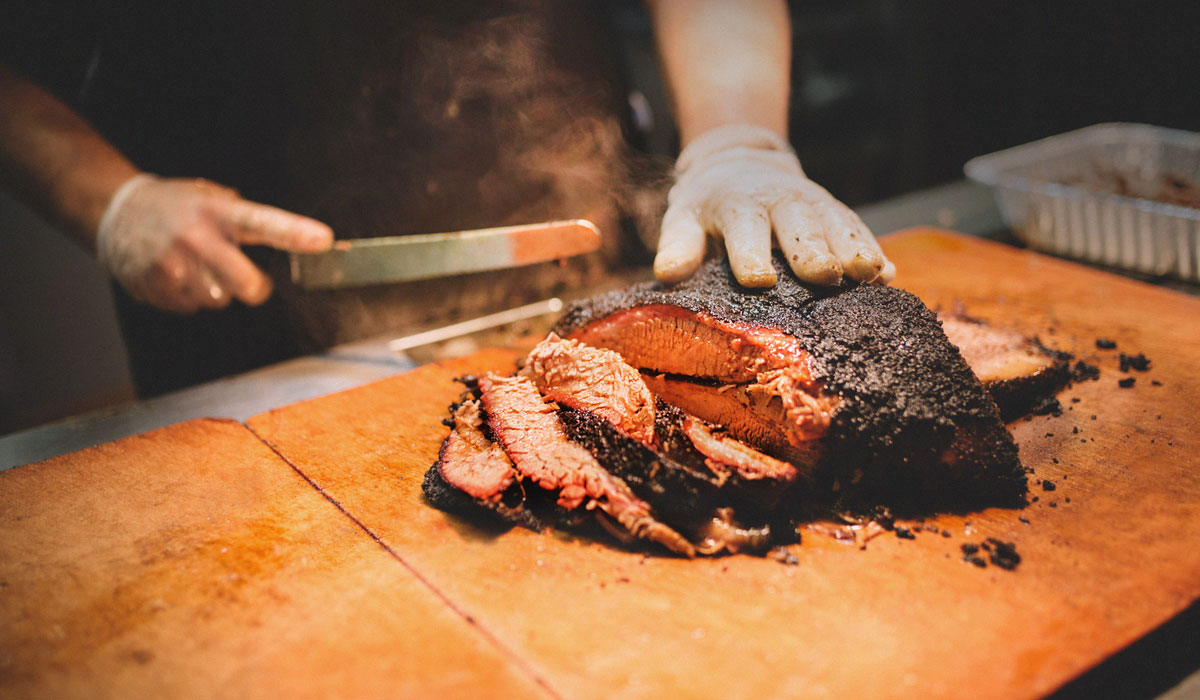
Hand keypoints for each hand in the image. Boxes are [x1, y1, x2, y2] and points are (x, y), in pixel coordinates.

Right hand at [97, 174, 332, 312]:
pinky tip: (176, 274)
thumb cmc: (177, 206)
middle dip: (254, 288)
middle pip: (244, 283)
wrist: (116, 211)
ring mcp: (171, 264)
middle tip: (251, 281)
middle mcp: (195, 237)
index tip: (322, 240)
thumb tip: (303, 240)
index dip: (294, 232)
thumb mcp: (212, 198)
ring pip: (217, 300)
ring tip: (197, 267)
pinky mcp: (152, 285)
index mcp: (216, 211)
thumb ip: (248, 218)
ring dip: (216, 291)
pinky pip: (190, 307)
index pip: (262, 222)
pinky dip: (189, 297)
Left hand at [654, 124, 894, 287]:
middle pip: (799, 225)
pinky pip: (857, 231)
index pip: (744, 228)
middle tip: (826, 275)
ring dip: (854, 248)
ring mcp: (814, 206)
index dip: (750, 253)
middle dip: (813, 249)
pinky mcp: (836, 215)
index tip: (758, 279)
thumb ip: (678, 245)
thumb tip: (667, 272)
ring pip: (836, 225)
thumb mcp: (684, 217)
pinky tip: (888, 276)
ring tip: (870, 273)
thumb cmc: (708, 204)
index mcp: (739, 205)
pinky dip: (874, 251)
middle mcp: (782, 202)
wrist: (741, 164)